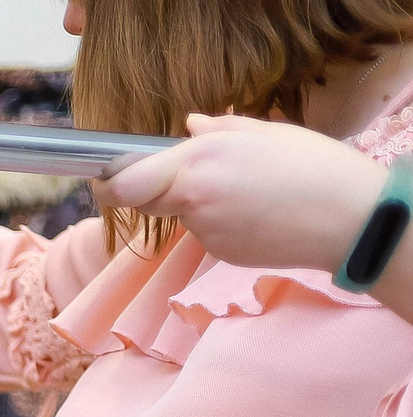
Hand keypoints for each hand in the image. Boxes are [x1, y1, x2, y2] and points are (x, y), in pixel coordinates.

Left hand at [101, 114, 388, 273]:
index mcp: (196, 162)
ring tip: (244, 189)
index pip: (123, 183)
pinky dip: (219, 220)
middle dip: (152, 188)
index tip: (105, 178)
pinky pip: (205, 231)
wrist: (349, 219)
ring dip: (195, 202)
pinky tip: (256, 211)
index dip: (107, 183)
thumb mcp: (264, 133)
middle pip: (143, 199)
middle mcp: (191, 200)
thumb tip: (186, 128)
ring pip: (179, 214)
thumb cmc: (313, 166)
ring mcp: (203, 231)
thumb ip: (215, 131)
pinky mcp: (218, 252)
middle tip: (190, 175)